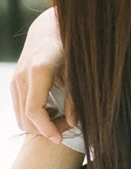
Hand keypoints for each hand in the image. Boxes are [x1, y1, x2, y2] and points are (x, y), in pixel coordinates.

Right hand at [10, 8, 75, 143]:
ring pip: (21, 116)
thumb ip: (75, 96)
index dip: (46, 129)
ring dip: (40, 125)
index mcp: (38, 72)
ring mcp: (15, 80)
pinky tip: (54, 111)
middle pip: (26, 118)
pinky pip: (20, 108)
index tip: (60, 139)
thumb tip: (74, 122)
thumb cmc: (69, 47)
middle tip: (69, 126)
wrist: (49, 29)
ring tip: (64, 119)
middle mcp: (22, 77)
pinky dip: (35, 117)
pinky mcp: (15, 83)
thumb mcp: (77, 70)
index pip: (34, 111)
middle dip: (46, 129)